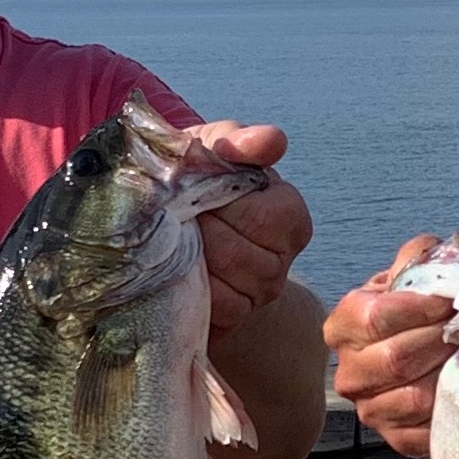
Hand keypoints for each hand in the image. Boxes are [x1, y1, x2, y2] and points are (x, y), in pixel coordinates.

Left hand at [189, 121, 311, 339]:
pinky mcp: (233, 319)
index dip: (223, 205)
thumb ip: (240, 140)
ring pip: (227, 285)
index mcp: (289, 214)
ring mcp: (260, 294)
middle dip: (199, 233)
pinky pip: (214, 310)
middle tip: (174, 216)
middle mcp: (282, 259)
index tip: (194, 189)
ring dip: (190, 261)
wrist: (169, 229)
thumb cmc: (196, 180)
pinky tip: (174, 269)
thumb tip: (273, 139)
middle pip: (240, 254)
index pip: (266, 217)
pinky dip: (189, 289)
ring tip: (171, 240)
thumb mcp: (212, 150)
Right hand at [321, 233, 457, 458]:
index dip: (421, 308)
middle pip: (395, 359)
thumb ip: (423, 256)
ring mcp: (370, 410)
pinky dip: (455, 408)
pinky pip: (427, 431)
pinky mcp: (397, 439)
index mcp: (343, 325)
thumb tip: (441, 263)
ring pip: (415, 397)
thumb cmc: (429, 303)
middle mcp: (349, 372)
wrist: (442, 342)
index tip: (454, 300)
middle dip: (442, 341)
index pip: (375, 317)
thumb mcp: (422, 268)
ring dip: (453, 374)